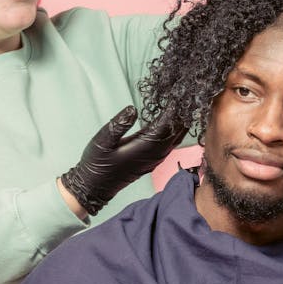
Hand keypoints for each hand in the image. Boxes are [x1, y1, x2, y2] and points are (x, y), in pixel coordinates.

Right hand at [61, 105, 185, 216]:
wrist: (95, 187)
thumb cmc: (96, 163)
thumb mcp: (102, 141)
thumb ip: (118, 124)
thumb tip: (132, 109)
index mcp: (142, 147)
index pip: (164, 126)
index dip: (172, 111)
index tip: (178, 96)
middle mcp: (152, 155)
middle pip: (174, 133)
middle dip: (181, 117)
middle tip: (187, 99)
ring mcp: (153, 160)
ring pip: (174, 141)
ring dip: (180, 126)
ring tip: (185, 110)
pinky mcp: (151, 162)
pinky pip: (169, 146)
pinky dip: (175, 134)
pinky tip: (175, 127)